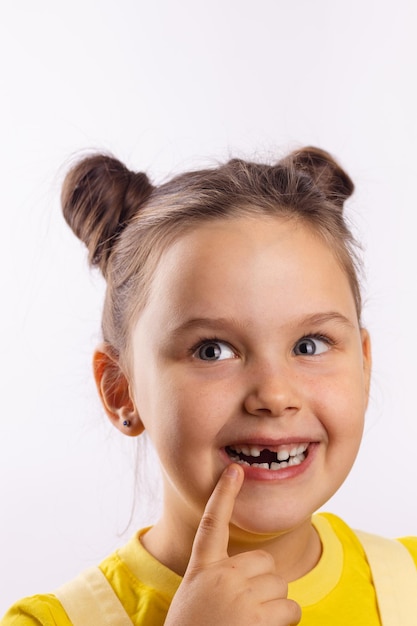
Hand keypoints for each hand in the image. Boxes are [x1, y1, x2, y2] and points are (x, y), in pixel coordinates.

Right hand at [164, 464, 300, 624]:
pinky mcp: (258, 618)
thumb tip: (261, 573)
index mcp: (200, 571)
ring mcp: (239, 597)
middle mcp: (220, 577)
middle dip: (265, 584)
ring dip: (275, 605)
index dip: (224, 495)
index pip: (212, 524)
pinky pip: (291, 608)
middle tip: (246, 610)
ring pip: (280, 585)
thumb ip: (218, 580)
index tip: (234, 471)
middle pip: (265, 563)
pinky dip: (286, 622)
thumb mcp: (195, 600)